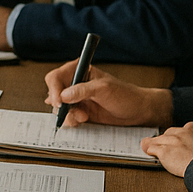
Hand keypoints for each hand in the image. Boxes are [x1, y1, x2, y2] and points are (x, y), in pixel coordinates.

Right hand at [43, 61, 173, 128]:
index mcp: (80, 70)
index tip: (59, 101)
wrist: (138, 112)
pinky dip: (72, 121)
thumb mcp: (104, 89)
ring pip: (59, 108)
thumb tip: (63, 95)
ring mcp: (77, 99)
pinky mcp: (80, 111)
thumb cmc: (125, 95)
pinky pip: (67, 117)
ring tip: (84, 116)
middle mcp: (75, 84)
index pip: (56, 77)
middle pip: (54, 93)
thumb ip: (82, 90)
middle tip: (70, 111)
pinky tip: (84, 120)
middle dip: (61, 105)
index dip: (54, 89)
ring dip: (69, 114)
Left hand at [141, 123, 192, 177]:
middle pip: (166, 135)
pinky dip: (150, 151)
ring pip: (156, 141)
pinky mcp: (164, 151)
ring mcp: (171, 141)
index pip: (178, 131)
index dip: (176, 139)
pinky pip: (151, 148)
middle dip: (166, 143)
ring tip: (154, 152)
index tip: (177, 145)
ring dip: (155, 147)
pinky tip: (150, 154)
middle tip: (168, 151)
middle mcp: (180, 132)